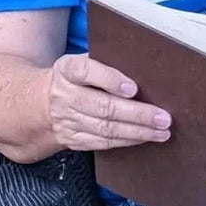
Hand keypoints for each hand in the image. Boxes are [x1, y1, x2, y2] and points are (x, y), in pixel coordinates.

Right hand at [45, 53, 171, 152]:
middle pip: (102, 106)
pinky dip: (126, 141)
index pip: (85, 72)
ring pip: (105, 129)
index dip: (110, 79)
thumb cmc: (76, 78)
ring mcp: (67, 120)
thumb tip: (145, 70)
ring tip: (161, 131)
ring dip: (137, 132)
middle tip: (163, 118)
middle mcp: (64, 96)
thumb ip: (105, 63)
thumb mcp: (81, 62)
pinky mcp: (72, 139)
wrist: (42, 103)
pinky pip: (102, 143)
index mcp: (67, 70)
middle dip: (136, 114)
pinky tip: (144, 138)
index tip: (133, 88)